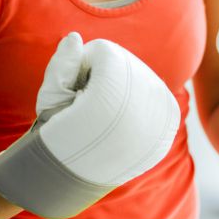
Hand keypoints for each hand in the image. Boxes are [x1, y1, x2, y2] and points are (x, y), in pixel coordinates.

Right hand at [0, 32, 180, 218]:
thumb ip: (64, 62)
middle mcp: (144, 104)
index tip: (73, 93)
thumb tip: (76, 38)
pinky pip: (155, 96)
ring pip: (140, 77)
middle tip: (87, 107)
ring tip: (103, 119)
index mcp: (112, 95)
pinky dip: (139, 101)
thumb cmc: (54, 134)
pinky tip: (122, 122)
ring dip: (121, 87)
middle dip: (103, 77)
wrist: (70, 181)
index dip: (81, 67)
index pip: (103, 52)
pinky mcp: (167, 127)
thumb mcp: (51, 96)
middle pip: (125, 63)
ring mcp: (160, 117)